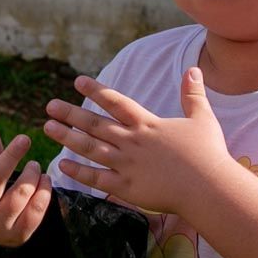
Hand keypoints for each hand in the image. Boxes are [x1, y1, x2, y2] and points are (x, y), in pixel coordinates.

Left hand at [47, 69, 234, 216]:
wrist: (208, 188)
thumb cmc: (209, 154)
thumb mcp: (203, 118)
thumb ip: (193, 95)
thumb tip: (193, 69)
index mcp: (147, 124)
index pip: (116, 102)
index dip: (96, 91)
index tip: (77, 82)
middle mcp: (132, 141)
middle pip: (95, 124)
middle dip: (70, 114)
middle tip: (50, 106)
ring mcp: (127, 164)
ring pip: (90, 148)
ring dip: (67, 137)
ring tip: (48, 128)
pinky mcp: (126, 188)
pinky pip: (96, 179)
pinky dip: (78, 172)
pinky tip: (62, 165)